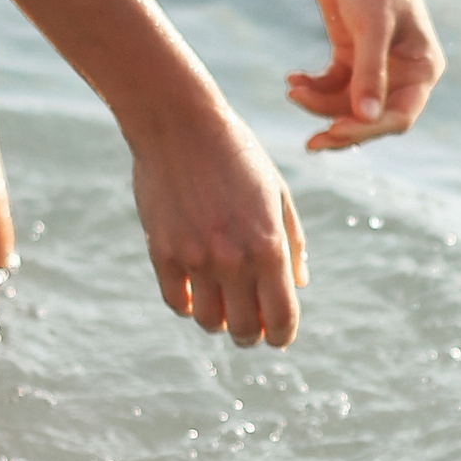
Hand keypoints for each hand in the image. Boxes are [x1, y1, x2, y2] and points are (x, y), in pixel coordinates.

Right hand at [125, 83, 307, 344]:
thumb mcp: (277, 194)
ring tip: (221, 301)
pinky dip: (188, 302)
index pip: (281, 318)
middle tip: (249, 324)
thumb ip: (292, 243)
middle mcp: (233, 259)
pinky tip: (194, 287)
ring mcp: (194, 258)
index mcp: (269, 246)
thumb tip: (299, 285)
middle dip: (250, 334)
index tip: (278, 336)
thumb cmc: (237, 155)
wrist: (180, 124)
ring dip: (218, 319)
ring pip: (208, 321)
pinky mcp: (162, 252)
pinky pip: (176, 302)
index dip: (282, 335)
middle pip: (243, 330)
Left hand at [287, 0, 444, 150]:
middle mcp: (402, 72)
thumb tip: (365, 119)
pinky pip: (331, 86)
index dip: (369, 129)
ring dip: (319, 105)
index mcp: (423, 67)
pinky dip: (312, 87)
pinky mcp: (349, 54)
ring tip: (293, 89)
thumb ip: (370, 73)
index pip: (399, 115)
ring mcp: (374, 64)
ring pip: (346, 105)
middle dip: (341, 127)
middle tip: (311, 143)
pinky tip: (292, 78)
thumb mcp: (371, 25)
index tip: (334, 129)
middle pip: (372, 118)